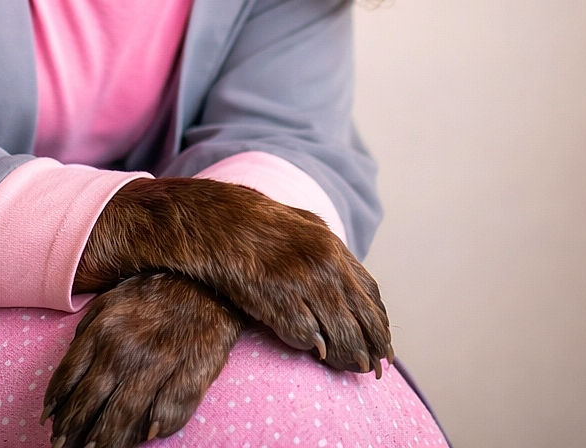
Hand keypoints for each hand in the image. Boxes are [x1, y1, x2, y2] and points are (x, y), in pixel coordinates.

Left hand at [44, 272, 243, 447]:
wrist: (204, 281)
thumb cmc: (154, 293)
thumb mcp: (111, 299)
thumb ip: (87, 330)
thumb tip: (72, 367)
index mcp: (102, 329)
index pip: (69, 376)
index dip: (56, 403)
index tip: (48, 419)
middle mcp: (124, 349)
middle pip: (90, 400)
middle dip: (72, 428)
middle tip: (61, 446)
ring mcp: (156, 365)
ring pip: (122, 414)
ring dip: (105, 439)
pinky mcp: (187, 374)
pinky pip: (167, 411)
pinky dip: (154, 427)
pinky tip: (144, 438)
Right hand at [76, 178, 392, 376]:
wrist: (202, 218)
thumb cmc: (242, 225)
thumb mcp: (290, 228)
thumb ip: (317, 252)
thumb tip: (341, 284)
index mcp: (325, 239)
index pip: (368, 288)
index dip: (378, 319)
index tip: (383, 341)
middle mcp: (321, 256)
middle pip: (361, 312)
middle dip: (372, 343)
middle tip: (375, 368)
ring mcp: (299, 275)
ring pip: (339, 329)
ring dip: (348, 353)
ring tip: (351, 368)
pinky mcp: (275, 294)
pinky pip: (305, 332)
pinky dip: (312, 345)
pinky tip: (313, 352)